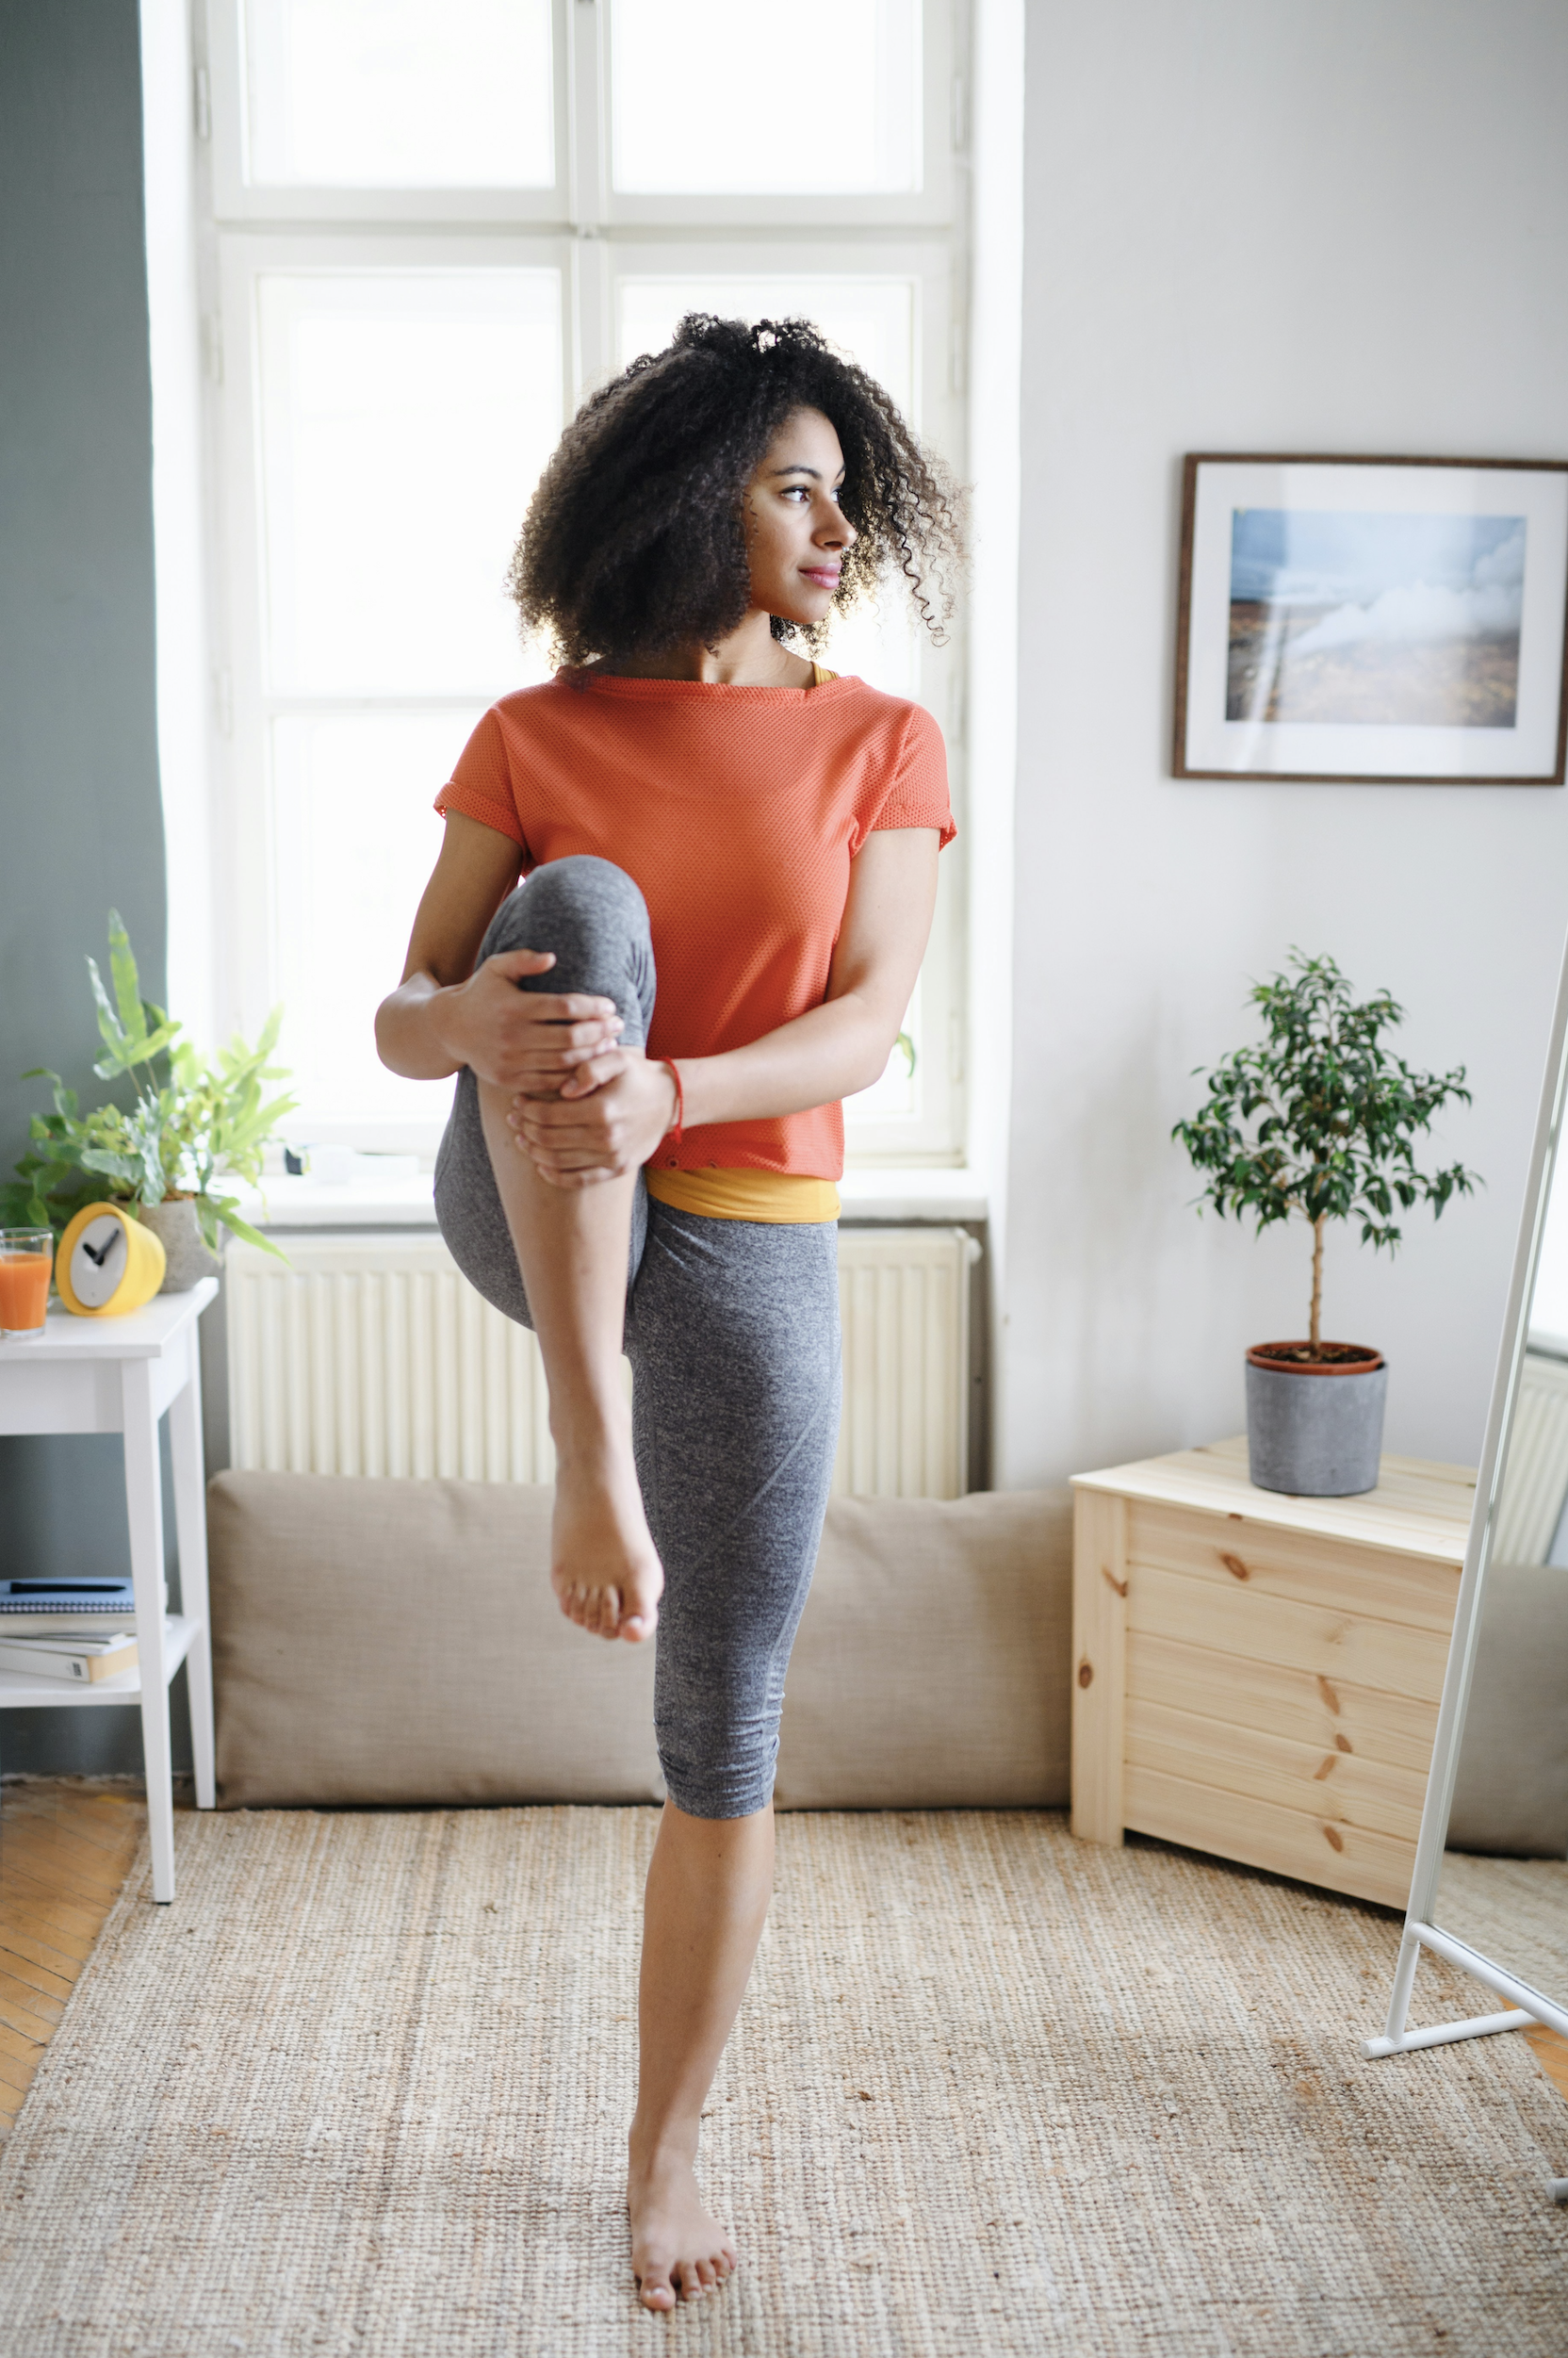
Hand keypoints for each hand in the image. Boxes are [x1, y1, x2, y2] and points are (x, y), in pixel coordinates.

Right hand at [430, 948, 622, 1093]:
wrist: (450, 1028)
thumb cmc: (482, 993)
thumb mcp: (497, 968)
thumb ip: (523, 960)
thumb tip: (552, 958)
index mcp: (513, 1007)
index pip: (564, 1008)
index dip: (592, 1007)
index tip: (610, 1006)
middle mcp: (512, 1036)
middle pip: (569, 1038)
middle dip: (600, 1032)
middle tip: (618, 1026)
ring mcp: (510, 1061)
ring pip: (563, 1062)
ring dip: (592, 1055)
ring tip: (610, 1046)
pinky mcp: (509, 1080)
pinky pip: (549, 1082)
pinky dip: (573, 1076)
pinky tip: (589, 1066)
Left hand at [508, 1052, 678, 1187]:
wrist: (670, 1101)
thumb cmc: (638, 1076)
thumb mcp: (617, 1058)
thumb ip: (588, 1068)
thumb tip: (563, 1090)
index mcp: (601, 1109)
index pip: (548, 1115)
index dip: (527, 1109)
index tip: (518, 1101)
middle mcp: (605, 1137)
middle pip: (548, 1139)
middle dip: (525, 1128)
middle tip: (514, 1118)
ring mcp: (611, 1156)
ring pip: (558, 1161)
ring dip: (533, 1151)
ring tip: (522, 1138)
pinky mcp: (616, 1169)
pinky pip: (578, 1180)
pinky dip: (554, 1175)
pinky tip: (541, 1165)